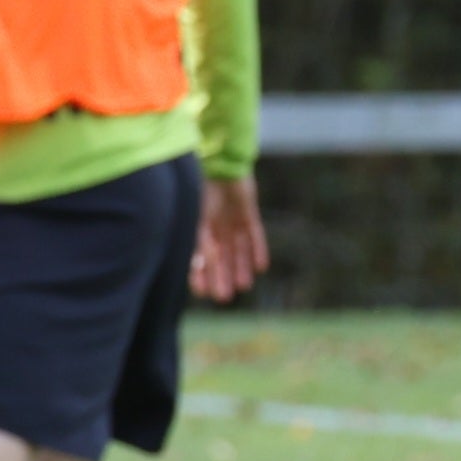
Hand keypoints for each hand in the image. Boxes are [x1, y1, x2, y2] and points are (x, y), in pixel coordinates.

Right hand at [192, 172, 266, 302]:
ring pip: (238, 249)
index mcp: (198, 226)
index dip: (200, 275)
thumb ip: (200, 243)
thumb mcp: (199, 220)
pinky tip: (262, 267)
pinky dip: (258, 250)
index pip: (199, 256)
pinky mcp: (248, 212)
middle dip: (222, 277)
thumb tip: (199, 267)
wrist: (220, 163)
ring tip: (244, 285)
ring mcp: (232, 219)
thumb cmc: (202, 190)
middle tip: (225, 298)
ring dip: (240, 267)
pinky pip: (255, 234)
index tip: (203, 293)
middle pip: (220, 256)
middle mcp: (215, 225)